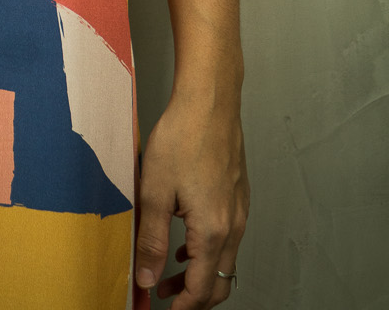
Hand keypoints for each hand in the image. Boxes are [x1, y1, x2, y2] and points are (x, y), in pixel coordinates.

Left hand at [134, 93, 248, 307]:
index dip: (182, 307)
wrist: (210, 99)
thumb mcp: (155, 190)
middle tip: (164, 297)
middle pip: (219, 282)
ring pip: (225, 261)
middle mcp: (233, 225)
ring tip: (170, 271)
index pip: (201, 289)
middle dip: (193, 297)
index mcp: (213, 230)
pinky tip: (187, 241)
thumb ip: (152, 240)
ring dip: (200, 274)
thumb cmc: (183, 136)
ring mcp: (239, 210)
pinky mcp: (238, 194)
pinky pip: (228, 238)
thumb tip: (148, 279)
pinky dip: (209, 251)